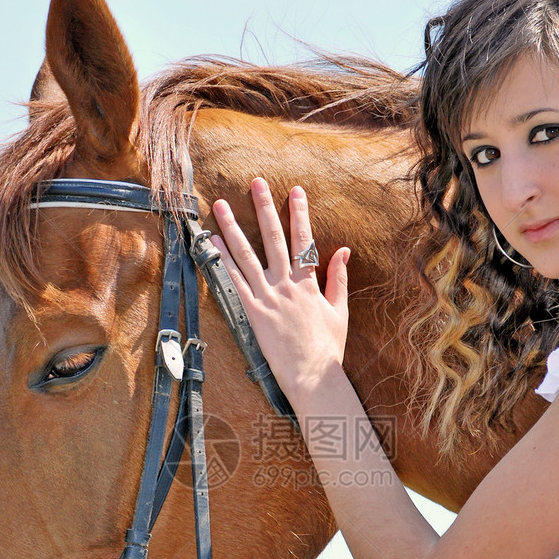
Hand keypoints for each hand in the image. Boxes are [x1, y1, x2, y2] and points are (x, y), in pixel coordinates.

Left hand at [212, 179, 349, 403]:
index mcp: (309, 283)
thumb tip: (344, 250)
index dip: (299, 213)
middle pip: (273, 238)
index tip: (295, 190)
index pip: (304, 239)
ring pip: (246, 255)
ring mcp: (267, 297)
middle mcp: (286, 284)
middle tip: (256, 183)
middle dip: (265, 208)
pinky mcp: (252, 313)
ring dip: (232, 227)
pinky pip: (234, 281)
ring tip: (221, 205)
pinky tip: (213, 242)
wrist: (312, 375)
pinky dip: (223, 260)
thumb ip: (338, 279)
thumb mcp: (339, 311)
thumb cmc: (327, 348)